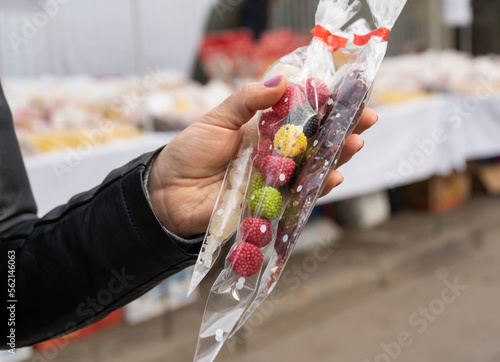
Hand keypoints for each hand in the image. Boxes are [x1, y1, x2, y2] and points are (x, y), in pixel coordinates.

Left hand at [148, 77, 377, 237]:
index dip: (325, 108)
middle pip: (314, 144)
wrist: (166, 193)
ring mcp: (273, 181)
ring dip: (335, 158)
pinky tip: (332, 177)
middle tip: (365, 120)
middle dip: (340, 132)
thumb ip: (247, 101)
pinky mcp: (269, 205)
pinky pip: (297, 198)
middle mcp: (274, 156)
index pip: (301, 118)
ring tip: (354, 144)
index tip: (347, 95)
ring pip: (311, 169)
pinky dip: (316, 188)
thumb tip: (281, 80)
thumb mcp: (216, 119)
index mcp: (263, 131)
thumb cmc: (189, 153)